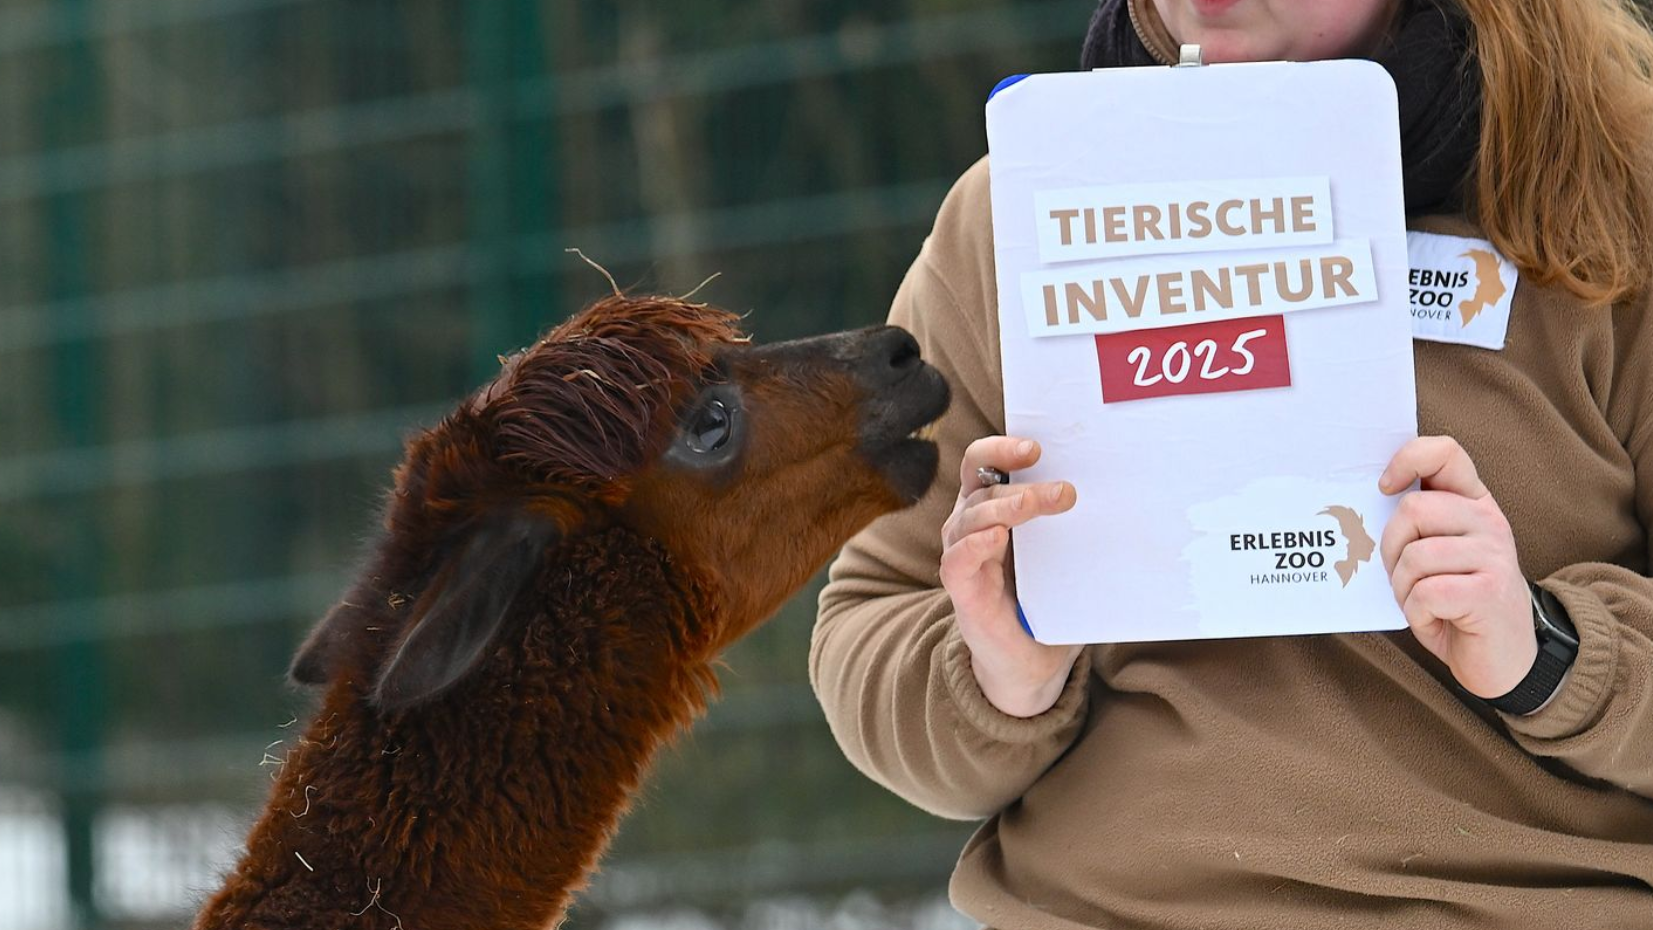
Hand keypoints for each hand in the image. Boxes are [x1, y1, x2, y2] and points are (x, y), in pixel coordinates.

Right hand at [940, 436, 1080, 716]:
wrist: (1030, 664)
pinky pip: (958, 560)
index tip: (1037, 448)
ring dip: (1007, 507)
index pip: (984, 462)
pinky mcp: (962, 590)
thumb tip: (1141, 506)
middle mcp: (971, 524)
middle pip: (979, 481)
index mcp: (994, 508)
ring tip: (1037, 505)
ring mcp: (964, 556)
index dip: (1002, 448)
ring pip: (972, 516)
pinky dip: (974, 545)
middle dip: (1017, 476)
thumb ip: (1084, 531)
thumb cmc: (1048, 602)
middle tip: (1064, 489)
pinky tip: (995, 538)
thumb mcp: (1067, 558)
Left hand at [1379, 436, 1535, 698]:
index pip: (1444, 453)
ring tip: (1424, 602)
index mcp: (1475, 504)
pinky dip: (1417, 612)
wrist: (1505, 659)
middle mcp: (1489, 522)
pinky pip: (1426, 592)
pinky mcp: (1490, 593)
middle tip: (1406, 577)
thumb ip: (1417, 524)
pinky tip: (1436, 619)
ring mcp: (1494, 557)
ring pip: (1415, 556)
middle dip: (1392, 549)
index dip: (1407, 461)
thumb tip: (1364, 503)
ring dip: (1404, 588)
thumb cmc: (1457, 603)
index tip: (1384, 488)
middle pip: (1413, 509)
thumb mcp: (1438, 555)